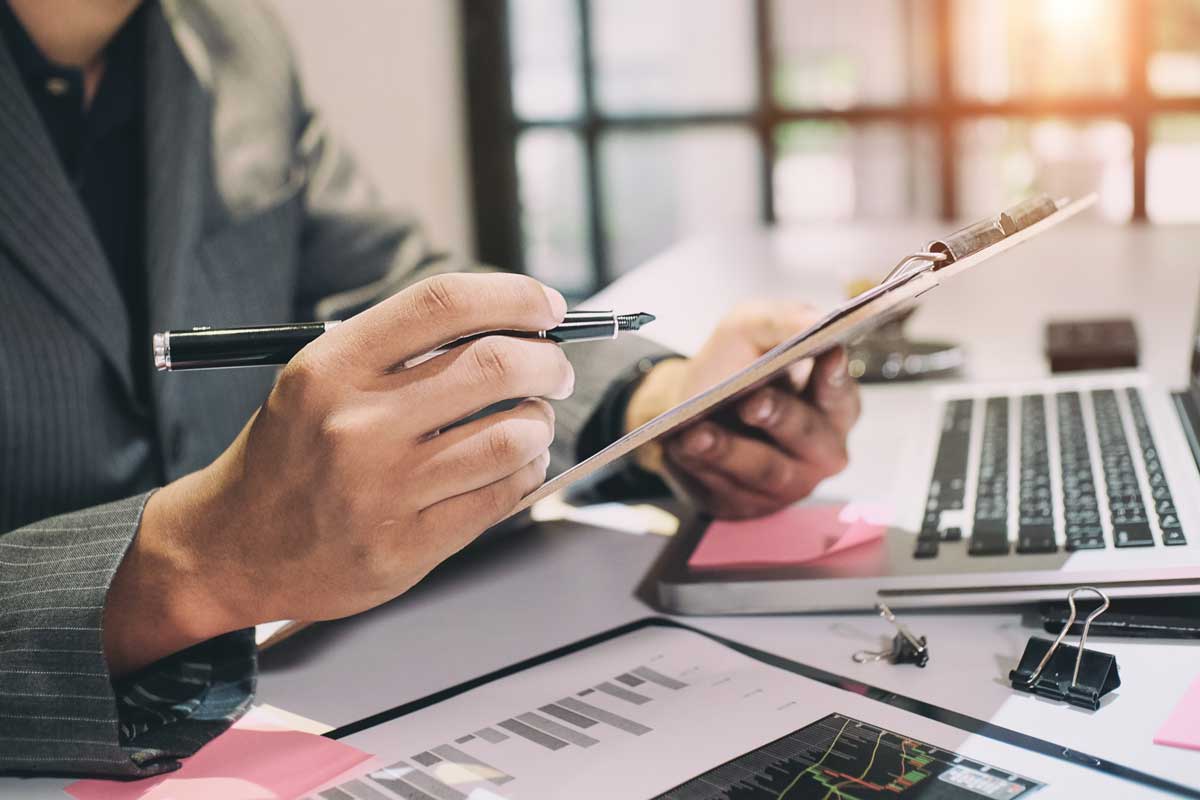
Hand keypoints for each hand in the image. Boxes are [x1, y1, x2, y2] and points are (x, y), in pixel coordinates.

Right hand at [104, 273, 572, 673]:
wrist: (230, 549)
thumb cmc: (288, 455)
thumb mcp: (319, 380)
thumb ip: (401, 351)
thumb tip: (510, 324)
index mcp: (332, 366)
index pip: (444, 304)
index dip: (514, 296)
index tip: (548, 305)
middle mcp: (358, 423)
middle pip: (495, 365)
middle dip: (547, 362)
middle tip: (555, 370)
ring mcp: (384, 489)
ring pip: (513, 435)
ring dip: (541, 422)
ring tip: (532, 421)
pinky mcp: (407, 546)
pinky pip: (503, 495)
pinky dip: (528, 471)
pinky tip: (516, 464)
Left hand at [625, 302, 859, 518]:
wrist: (687, 406)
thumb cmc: (733, 366)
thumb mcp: (751, 328)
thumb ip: (783, 320)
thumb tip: (815, 320)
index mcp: (834, 406)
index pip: (841, 395)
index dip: (834, 378)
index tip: (826, 354)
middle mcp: (820, 451)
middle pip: (808, 438)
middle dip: (780, 418)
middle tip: (751, 401)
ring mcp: (787, 484)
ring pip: (764, 470)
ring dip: (728, 450)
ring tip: (696, 432)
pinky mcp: (747, 504)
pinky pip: (728, 491)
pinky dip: (702, 468)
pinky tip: (679, 449)